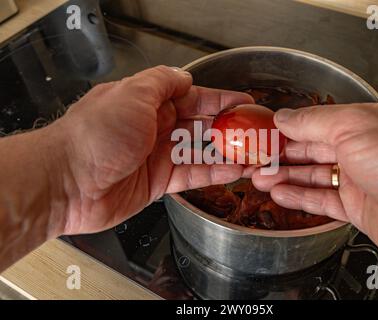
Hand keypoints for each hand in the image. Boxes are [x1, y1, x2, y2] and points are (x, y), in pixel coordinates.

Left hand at [55, 66, 252, 234]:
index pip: (192, 95)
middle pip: (199, 123)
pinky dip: (213, 173)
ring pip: (199, 150)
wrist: (67, 182)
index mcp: (146, 101)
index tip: (244, 102)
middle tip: (254, 131)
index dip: (219, 99)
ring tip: (253, 153)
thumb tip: (185, 76)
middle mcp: (153, 126)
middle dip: (227, 126)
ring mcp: (156, 155)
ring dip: (226, 152)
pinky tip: (235, 171)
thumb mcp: (132, 94)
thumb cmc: (95, 134)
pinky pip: (192, 174)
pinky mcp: (158, 182)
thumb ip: (161, 83)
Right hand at [252, 103, 377, 275]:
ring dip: (284, 176)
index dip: (287, 128)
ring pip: (313, 176)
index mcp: (364, 123)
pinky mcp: (360, 209)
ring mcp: (361, 181)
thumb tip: (284, 116)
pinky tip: (280, 194)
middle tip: (255, 158)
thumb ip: (314, 122)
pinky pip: (322, 201)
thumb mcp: (353, 127)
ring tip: (259, 177)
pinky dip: (299, 197)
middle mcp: (363, 150)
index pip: (316, 122)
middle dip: (280, 154)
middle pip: (312, 150)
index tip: (263, 133)